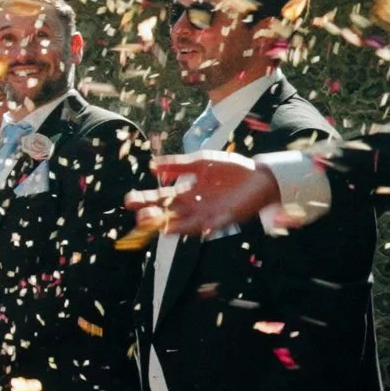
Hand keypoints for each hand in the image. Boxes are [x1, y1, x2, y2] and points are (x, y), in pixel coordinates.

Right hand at [137, 152, 279, 235]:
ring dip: (165, 223)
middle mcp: (194, 205)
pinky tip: (176, 227)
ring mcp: (207, 214)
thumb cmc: (232, 169)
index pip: (162, 197)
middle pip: (167, 212)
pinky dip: (189, 227)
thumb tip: (152, 165)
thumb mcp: (201, 162)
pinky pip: (203, 226)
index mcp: (188, 191)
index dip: (145, 199)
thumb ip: (178, 164)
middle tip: (136, 214)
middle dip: (151, 213)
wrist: (261, 176)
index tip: (129, 200)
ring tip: (150, 222)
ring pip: (180, 222)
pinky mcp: (222, 219)